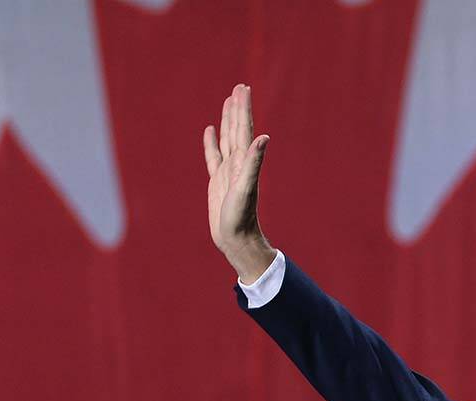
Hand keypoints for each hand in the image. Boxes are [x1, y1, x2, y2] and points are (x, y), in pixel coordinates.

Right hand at [202, 83, 275, 282]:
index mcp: (244, 162)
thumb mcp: (246, 188)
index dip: (244, 109)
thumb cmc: (241, 217)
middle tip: (239, 87)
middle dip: (237, 108)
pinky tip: (211, 131)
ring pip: (226, 139)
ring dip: (227, 120)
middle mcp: (237, 163)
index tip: (243, 88)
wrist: (236, 239)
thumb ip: (254, 163)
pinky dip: (212, 142)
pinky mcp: (217, 181)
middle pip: (237, 129)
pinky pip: (213, 156)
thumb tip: (264, 137)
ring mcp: (227, 171)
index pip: (244, 129)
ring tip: (228, 101)